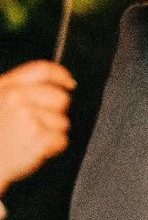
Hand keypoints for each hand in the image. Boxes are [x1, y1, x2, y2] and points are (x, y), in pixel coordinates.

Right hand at [0, 60, 72, 194]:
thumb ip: (18, 90)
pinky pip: (61, 140)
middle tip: (39, 124)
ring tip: (30, 138)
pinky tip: (34, 148)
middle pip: (60, 98)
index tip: (68, 82)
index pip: (42, 70)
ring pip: (62, 122)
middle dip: (56, 112)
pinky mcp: (38, 138)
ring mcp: (28, 118)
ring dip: (51, 132)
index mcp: (6, 87)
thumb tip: (55, 83)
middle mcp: (16, 98)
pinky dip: (52, 148)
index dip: (60, 75)